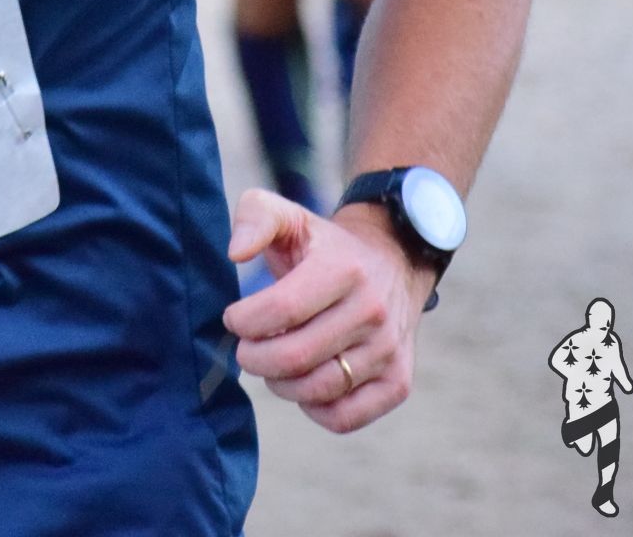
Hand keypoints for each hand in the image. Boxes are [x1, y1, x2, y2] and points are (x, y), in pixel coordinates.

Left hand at [223, 189, 430, 432]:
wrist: (394, 261)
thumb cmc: (327, 246)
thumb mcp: (290, 216)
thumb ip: (254, 217)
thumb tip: (236, 253)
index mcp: (343, 269)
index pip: (281, 310)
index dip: (244, 321)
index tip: (234, 318)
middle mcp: (372, 311)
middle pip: (295, 356)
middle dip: (254, 358)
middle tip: (247, 349)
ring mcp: (389, 350)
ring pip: (318, 389)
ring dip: (280, 384)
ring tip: (273, 365)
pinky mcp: (398, 381)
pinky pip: (346, 417)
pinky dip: (315, 410)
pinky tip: (304, 385)